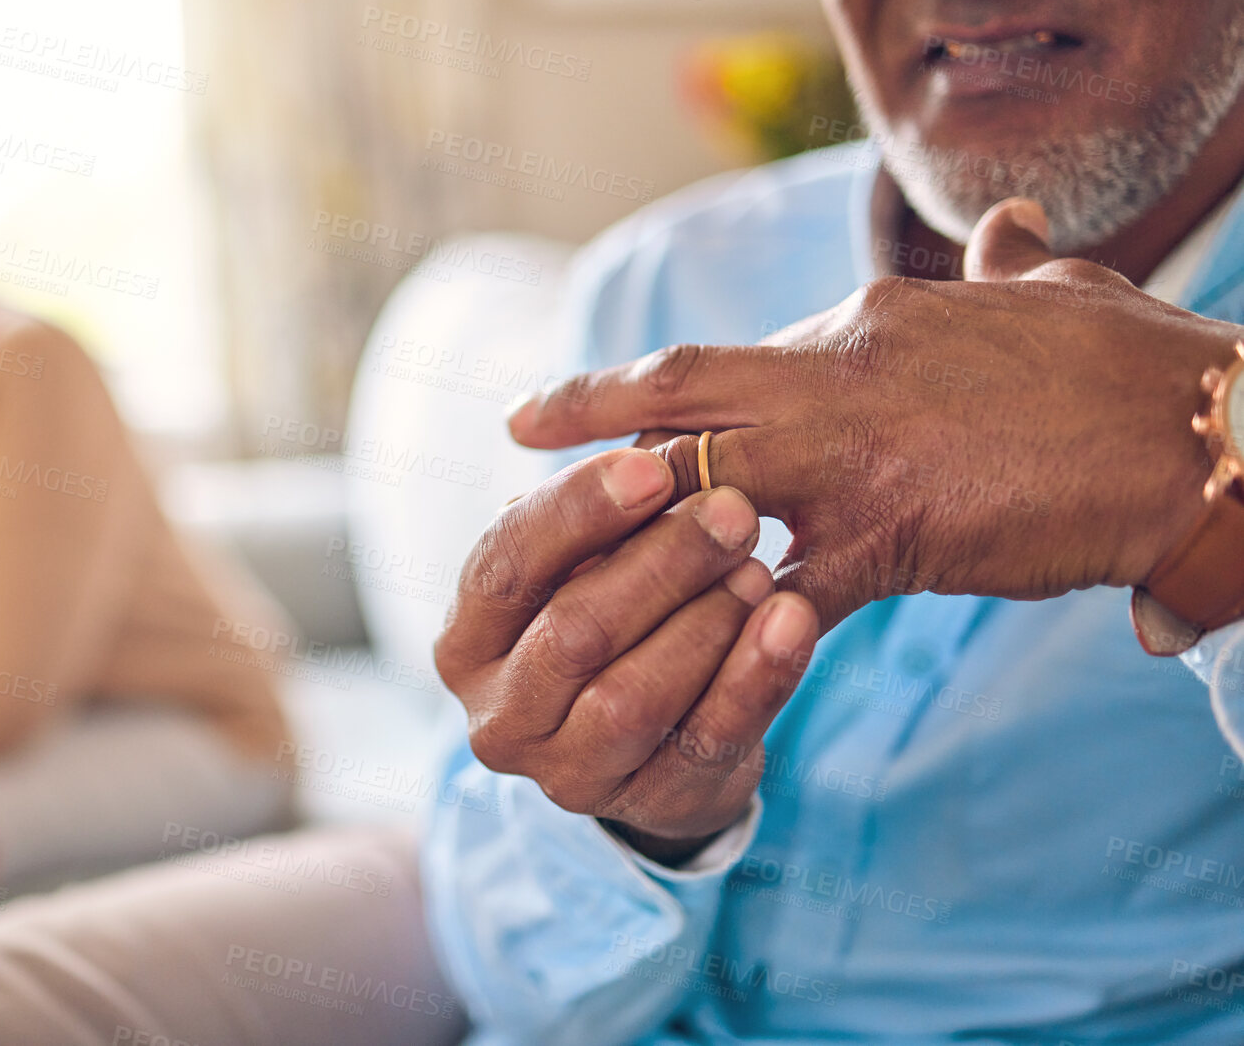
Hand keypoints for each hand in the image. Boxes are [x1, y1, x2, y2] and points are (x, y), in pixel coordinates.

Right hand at [436, 448, 819, 860]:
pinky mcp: (653, 806)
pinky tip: (794, 622)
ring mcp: (569, 776)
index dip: (576, 513)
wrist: (651, 743)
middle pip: (574, 631)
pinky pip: (709, 742)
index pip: (504, 567)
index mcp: (465, 643)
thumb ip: (592, 521)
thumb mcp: (575, 567)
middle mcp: (499, 718)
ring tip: (761, 565)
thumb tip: (647, 454)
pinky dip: (756, 678)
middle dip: (660, 564)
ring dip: (705, 623)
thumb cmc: (604, 621)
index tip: (652, 466)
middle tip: (735, 508)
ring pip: (634, 696)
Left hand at [507, 198, 1243, 631]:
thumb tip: (1011, 226)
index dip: (658, 383)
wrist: (1194, 438)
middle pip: (681, 394)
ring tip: (568, 561)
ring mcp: (851, 460)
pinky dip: (729, 620)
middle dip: (592, 411)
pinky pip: (779, 591)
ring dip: (632, 527)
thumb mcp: (1058, 295)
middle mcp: (836, 378)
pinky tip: (684, 649)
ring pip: (701, 488)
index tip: (603, 392)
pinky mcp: (887, 540)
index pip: (731, 359)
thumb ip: (1011, 266)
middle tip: (520, 428)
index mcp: (865, 324)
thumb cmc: (1129, 364)